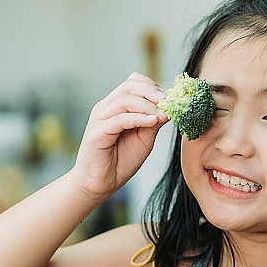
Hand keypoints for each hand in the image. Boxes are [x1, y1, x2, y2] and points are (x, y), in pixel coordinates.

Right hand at [70, 73, 167, 200]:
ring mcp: (99, 119)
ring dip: (148, 105)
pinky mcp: (97, 133)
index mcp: (116, 106)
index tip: (170, 100)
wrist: (101, 183)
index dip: (153, 87)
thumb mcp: (144, 138)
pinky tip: (152, 121)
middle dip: (152, 91)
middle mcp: (106, 108)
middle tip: (169, 102)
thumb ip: (154, 122)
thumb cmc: (121, 160)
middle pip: (129, 86)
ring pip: (124, 100)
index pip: (134, 83)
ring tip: (163, 115)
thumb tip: (169, 108)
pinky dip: (138, 118)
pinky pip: (119, 119)